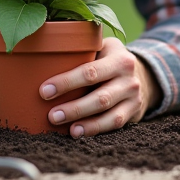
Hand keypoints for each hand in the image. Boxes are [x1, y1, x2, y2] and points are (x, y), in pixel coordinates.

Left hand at [40, 38, 162, 137]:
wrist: (141, 73)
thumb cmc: (107, 58)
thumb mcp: (99, 47)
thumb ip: (79, 51)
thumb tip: (39, 58)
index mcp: (118, 57)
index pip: (90, 71)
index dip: (66, 82)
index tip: (44, 91)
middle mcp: (129, 77)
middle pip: (100, 97)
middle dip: (74, 108)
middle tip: (52, 115)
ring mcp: (133, 96)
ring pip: (109, 114)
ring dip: (85, 123)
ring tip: (66, 128)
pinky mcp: (133, 112)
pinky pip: (114, 124)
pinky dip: (95, 129)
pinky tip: (78, 132)